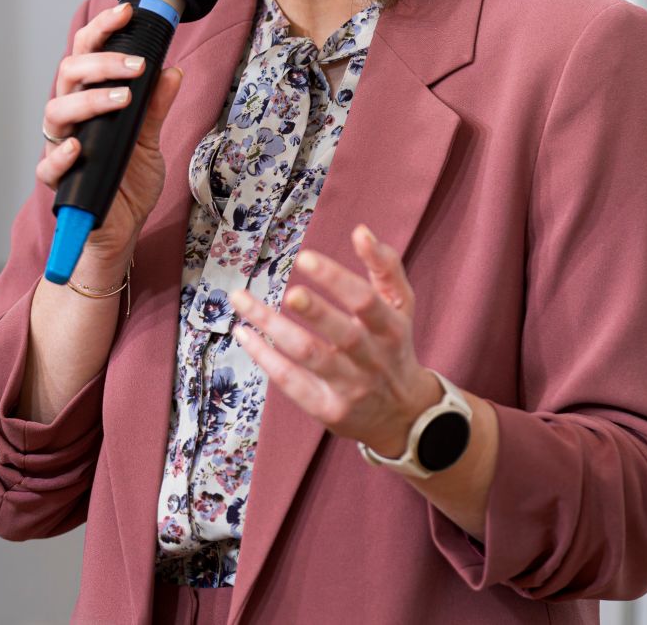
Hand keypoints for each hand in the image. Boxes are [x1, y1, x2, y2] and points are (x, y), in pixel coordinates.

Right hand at [35, 0, 183, 279]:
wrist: (120, 234)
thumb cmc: (128, 186)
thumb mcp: (150, 143)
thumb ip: (156, 107)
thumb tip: (173, 70)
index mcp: (91, 102)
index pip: (87, 55)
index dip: (101, 31)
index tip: (125, 12)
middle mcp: (72, 120)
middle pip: (68, 75)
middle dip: (100, 63)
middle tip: (134, 64)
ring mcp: (61, 148)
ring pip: (55, 111)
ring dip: (89, 100)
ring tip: (122, 99)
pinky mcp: (59, 183)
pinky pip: (48, 165)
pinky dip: (62, 154)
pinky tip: (79, 148)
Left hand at [231, 223, 442, 457]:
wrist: (403, 414)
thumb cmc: (394, 346)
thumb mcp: (401, 307)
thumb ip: (385, 267)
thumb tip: (361, 231)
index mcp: (392, 329)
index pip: (366, 302)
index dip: (337, 280)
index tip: (305, 257)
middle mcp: (373, 360)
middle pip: (344, 335)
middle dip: (316, 312)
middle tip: (289, 291)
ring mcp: (350, 388)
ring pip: (310, 357)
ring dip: (274, 328)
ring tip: (242, 300)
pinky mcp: (328, 408)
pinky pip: (292, 382)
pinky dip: (266, 358)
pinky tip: (243, 333)